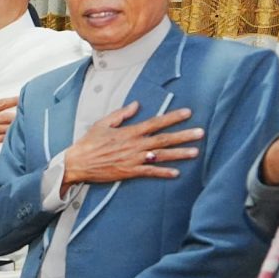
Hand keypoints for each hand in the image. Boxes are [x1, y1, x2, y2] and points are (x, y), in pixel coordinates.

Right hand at [0, 78, 18, 154]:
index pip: (0, 104)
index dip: (12, 101)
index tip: (22, 98)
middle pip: (5, 118)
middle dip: (17, 116)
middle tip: (29, 113)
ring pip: (3, 129)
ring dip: (14, 127)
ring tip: (25, 125)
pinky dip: (7, 138)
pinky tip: (15, 137)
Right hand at [62, 103, 204, 186]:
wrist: (77, 163)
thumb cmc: (88, 143)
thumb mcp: (103, 123)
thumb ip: (122, 114)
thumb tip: (136, 105)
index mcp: (130, 132)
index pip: (156, 122)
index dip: (173, 117)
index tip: (188, 113)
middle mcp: (135, 145)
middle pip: (164, 139)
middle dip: (184, 135)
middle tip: (201, 133)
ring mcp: (133, 159)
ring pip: (161, 156)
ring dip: (179, 154)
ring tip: (195, 152)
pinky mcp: (129, 172)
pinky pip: (150, 172)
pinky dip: (163, 172)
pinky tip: (176, 173)